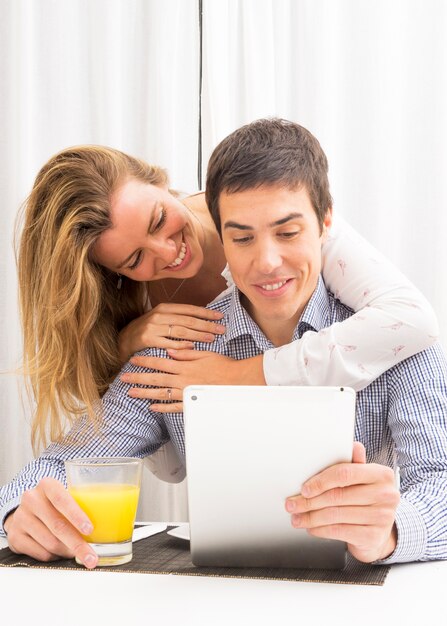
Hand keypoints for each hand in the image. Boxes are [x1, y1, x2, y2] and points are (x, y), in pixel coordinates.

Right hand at [4, 477, 97, 568]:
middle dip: (78, 545)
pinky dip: (55, 556)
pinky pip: (41, 554)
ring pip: (50, 543)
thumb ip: (82, 505)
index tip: (89, 529)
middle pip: (58, 526)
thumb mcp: (66, 497)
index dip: (76, 515)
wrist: (26, 511)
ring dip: (67, 551)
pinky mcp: (15, 537)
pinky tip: (59, 551)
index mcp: (47, 485)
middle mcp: (32, 499)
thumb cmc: (55, 504)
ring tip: (76, 551)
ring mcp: (21, 518)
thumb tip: (108, 528)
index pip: (62, 500)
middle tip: (92, 558)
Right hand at [118, 303, 225, 362]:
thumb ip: (178, 318)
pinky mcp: (147, 340)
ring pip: (180, 331)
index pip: (189, 309)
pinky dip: (181, 345)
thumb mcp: (161, 319)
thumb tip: (201, 319)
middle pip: (187, 320)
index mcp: (164, 308)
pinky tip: (192, 346)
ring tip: (211, 338)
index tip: (220, 316)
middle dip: (206, 324)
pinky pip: (168, 343)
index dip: (205, 313)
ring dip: (198, 335)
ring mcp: (153, 327)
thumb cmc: (147, 329)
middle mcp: (159, 315)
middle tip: (221, 329)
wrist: (124, 339)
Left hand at [120, 350, 265, 412]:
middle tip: (123, 378)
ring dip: (144, 393)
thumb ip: (186, 353)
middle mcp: (182, 380)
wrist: (238, 381)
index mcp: (184, 366)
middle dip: (138, 378)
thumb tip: (170, 350)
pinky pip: (173, 407)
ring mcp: (185, 393)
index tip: (133, 360)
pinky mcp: (191, 403)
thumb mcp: (205, 354)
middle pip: (155, 378)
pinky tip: (152, 407)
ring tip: (132, 393)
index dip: (144, 361)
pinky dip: (162, 408)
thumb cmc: (224, 366)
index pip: (159, 362)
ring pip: (160, 394)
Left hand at [285, 442, 399, 562]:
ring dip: (310, 517)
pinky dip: (320, 530)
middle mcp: (386, 495)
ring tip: (297, 517)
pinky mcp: (373, 537)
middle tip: (292, 504)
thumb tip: (353, 445)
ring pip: (335, 515)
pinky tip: (311, 528)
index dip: (321, 481)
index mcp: (382, 474)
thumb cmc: (367, 499)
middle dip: (309, 501)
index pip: (345, 473)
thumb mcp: (362, 479)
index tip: (304, 488)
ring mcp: (382, 517)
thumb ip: (353, 464)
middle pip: (337, 496)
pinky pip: (339, 531)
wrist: (380, 532)